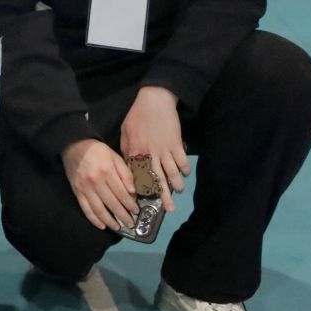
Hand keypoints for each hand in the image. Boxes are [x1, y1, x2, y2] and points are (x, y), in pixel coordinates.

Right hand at [62, 138, 138, 232]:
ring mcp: (84, 188)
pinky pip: (85, 208)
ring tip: (118, 227)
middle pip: (112, 203)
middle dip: (123, 215)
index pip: (121, 193)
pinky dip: (94, 219)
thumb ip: (125, 174)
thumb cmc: (98, 151)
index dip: (130, 204)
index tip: (136, 212)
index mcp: (107, 172)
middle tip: (131, 224)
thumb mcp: (115, 157)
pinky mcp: (76, 191)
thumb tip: (133, 192)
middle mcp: (95, 182)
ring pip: (99, 209)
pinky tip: (101, 225)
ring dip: (109, 221)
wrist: (73, 145)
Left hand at [119, 85, 189, 210]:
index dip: (143, 189)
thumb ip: (127, 150)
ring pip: (172, 173)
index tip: (146, 200)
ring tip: (179, 191)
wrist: (154, 101)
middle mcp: (150, 154)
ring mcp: (164, 150)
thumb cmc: (137, 116)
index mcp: (135, 152)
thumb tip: (130, 165)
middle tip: (169, 209)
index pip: (139, 176)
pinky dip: (185, 169)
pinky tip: (185, 174)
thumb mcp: (125, 133)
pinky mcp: (176, 144)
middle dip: (164, 196)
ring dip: (177, 184)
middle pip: (157, 179)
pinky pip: (182, 161)